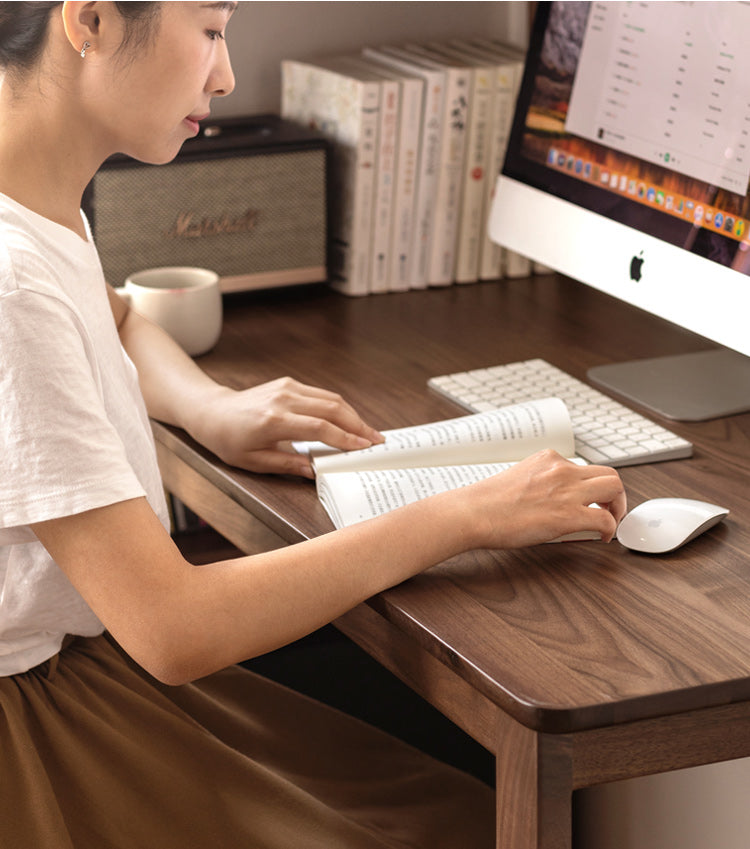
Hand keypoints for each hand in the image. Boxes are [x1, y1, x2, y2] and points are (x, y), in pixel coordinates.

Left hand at [189, 377, 383, 477]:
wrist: (213, 413)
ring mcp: (287, 388)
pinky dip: (339, 407)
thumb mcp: (254, 462)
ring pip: (331, 399)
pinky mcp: (289, 383)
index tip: (364, 448)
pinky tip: (350, 420)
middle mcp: (283, 400)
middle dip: (358, 425)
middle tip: (377, 440)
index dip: (345, 438)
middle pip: (332, 409)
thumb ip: (288, 465)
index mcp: (273, 421)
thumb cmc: (230, 441)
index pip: (319, 428)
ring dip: (353, 415)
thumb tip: (316, 471)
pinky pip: (321, 394)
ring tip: (368, 432)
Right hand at [458, 449, 626, 549]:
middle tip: (610, 509)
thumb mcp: (519, 479)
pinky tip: (602, 537)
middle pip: (609, 474)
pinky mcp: (568, 515)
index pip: (584, 467)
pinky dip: (610, 528)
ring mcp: (567, 491)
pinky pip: (605, 519)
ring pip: (615, 488)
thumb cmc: (486, 502)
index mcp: (548, 459)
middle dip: (615, 494)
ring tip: (610, 522)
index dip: (593, 486)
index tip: (591, 499)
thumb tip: (551, 502)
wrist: (474, 512)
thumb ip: (540, 483)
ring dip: (618, 507)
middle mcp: (561, 470)